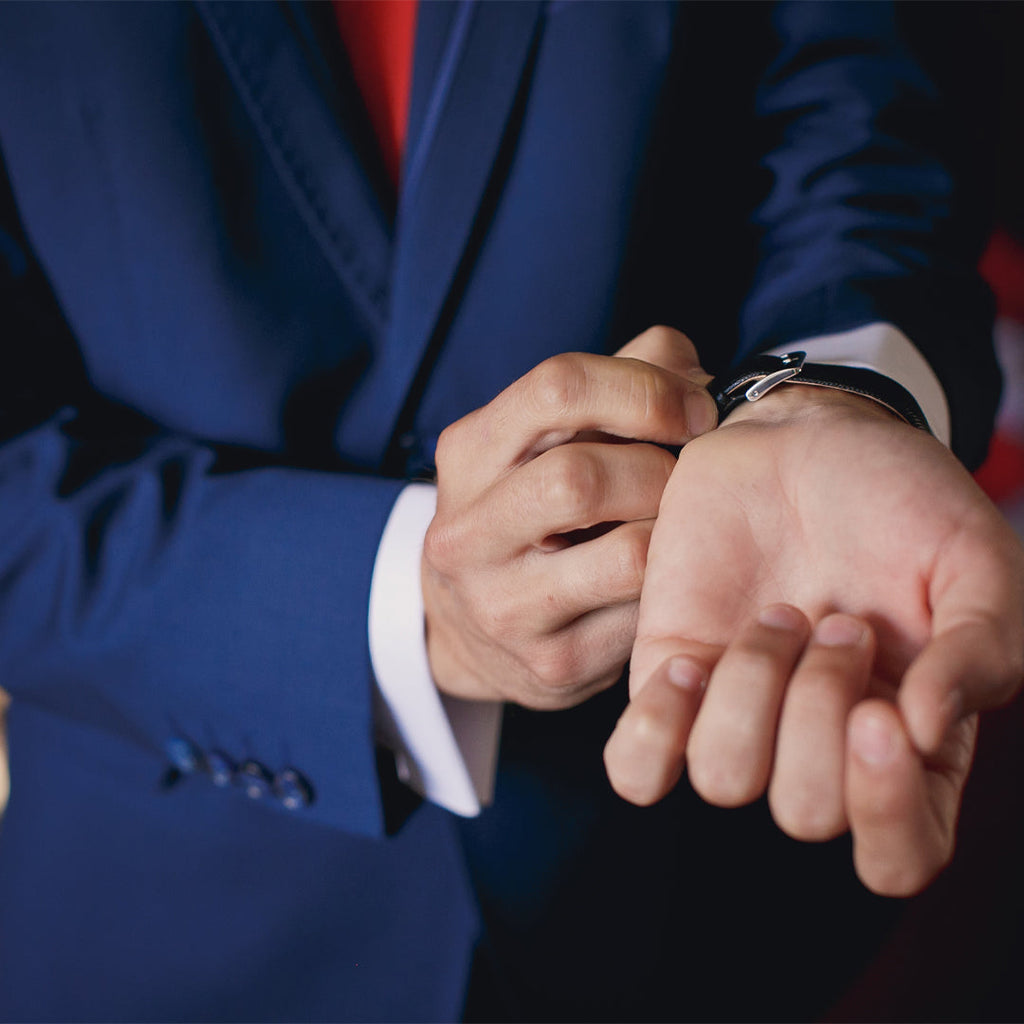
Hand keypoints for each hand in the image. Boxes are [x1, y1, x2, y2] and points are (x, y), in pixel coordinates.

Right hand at [422, 326, 717, 708]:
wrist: (473, 629)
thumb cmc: (531, 514)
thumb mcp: (544, 441)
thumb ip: (618, 382)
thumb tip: (694, 369)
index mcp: (467, 454)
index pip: (557, 387)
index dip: (645, 389)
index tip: (695, 411)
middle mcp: (467, 532)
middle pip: (582, 477)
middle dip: (661, 471)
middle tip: (684, 480)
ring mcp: (503, 604)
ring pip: (628, 555)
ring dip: (676, 531)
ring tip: (678, 526)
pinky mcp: (551, 663)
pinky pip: (646, 614)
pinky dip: (674, 586)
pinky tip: (669, 577)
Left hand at [604, 385, 1023, 894]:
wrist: (805, 439)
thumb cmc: (899, 502)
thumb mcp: (976, 560)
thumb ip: (981, 649)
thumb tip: (927, 732)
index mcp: (907, 745)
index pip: (899, 856)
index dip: (887, 812)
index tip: (880, 715)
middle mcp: (818, 747)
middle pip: (806, 812)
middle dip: (821, 708)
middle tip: (840, 620)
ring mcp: (737, 717)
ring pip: (723, 778)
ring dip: (753, 690)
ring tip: (781, 615)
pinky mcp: (668, 679)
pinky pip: (636, 766)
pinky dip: (657, 729)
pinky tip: (691, 661)